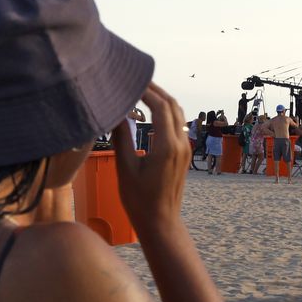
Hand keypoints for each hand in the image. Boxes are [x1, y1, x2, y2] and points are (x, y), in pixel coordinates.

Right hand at [111, 82, 190, 234]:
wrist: (161, 221)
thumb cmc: (139, 199)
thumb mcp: (125, 168)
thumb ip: (122, 139)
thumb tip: (116, 114)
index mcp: (167, 145)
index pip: (161, 106)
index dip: (147, 91)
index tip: (130, 82)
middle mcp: (181, 143)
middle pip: (173, 105)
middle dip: (156, 90)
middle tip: (135, 80)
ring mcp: (185, 147)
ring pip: (178, 113)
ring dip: (162, 99)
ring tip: (141, 91)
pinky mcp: (183, 153)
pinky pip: (177, 124)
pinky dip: (166, 111)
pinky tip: (150, 112)